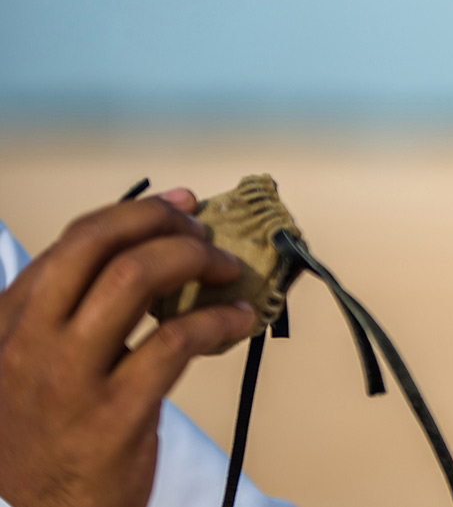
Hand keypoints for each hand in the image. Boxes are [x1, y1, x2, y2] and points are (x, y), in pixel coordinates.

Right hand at [0, 190, 255, 506]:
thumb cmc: (52, 437)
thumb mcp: (36, 367)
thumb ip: (75, 315)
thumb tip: (156, 258)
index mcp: (8, 324)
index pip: (73, 243)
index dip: (135, 213)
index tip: (180, 204)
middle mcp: (28, 344)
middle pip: (97, 246)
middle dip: (160, 224)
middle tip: (204, 232)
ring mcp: (67, 379)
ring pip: (133, 280)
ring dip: (194, 262)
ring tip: (229, 271)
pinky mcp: (112, 415)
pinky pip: (175, 342)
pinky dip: (218, 321)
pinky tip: (240, 320)